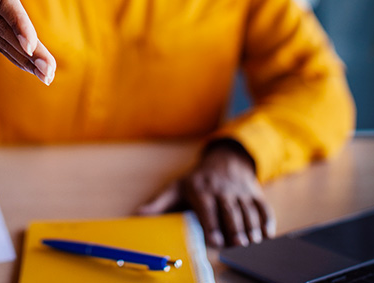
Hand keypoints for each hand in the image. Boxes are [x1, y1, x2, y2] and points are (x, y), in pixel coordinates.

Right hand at [0, 0, 55, 84]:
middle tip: (48, 69)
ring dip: (25, 60)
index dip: (16, 19)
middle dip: (26, 49)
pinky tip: (38, 71)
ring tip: (48, 76)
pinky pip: (2, 44)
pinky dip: (19, 59)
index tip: (31, 40)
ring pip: (3, 41)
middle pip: (5, 27)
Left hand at [138, 140, 275, 247]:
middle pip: (230, 212)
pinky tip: (265, 235)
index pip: (207, 207)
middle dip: (234, 229)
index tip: (214, 240)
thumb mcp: (176, 187)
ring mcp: (240, 192)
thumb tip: (138, 215)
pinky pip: (263, 208)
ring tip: (250, 244)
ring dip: (251, 229)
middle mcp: (222, 190)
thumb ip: (159, 203)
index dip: (211, 224)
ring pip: (248, 212)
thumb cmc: (198, 180)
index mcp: (201, 189)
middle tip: (236, 245)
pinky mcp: (254, 194)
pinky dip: (266, 222)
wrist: (225, 160)